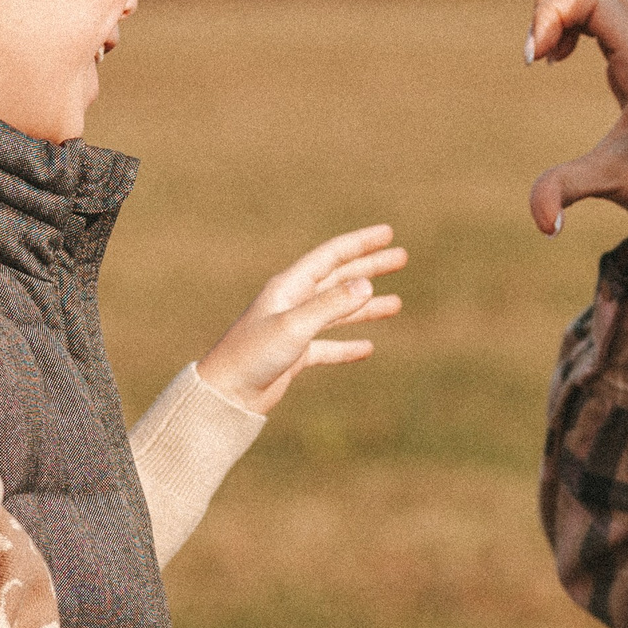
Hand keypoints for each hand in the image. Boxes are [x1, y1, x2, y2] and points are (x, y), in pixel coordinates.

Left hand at [196, 225, 405, 414]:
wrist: (226, 394)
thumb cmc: (253, 355)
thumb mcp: (294, 327)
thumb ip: (331, 305)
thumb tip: (367, 284)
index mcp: (289, 287)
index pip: (332, 257)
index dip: (360, 243)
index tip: (388, 233)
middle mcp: (293, 303)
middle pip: (339, 279)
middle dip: (370, 268)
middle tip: (401, 258)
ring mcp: (295, 329)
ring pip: (338, 312)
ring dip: (366, 307)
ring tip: (397, 304)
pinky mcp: (295, 355)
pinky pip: (328, 346)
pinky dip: (348, 345)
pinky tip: (368, 348)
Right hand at [524, 0, 627, 265]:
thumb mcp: (614, 185)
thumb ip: (570, 192)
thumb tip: (543, 223)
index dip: (552, 15)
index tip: (533, 61)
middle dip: (554, 4)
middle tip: (536, 54)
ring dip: (567, 6)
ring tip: (548, 53)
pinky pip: (610, 6)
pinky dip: (576, 17)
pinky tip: (561, 56)